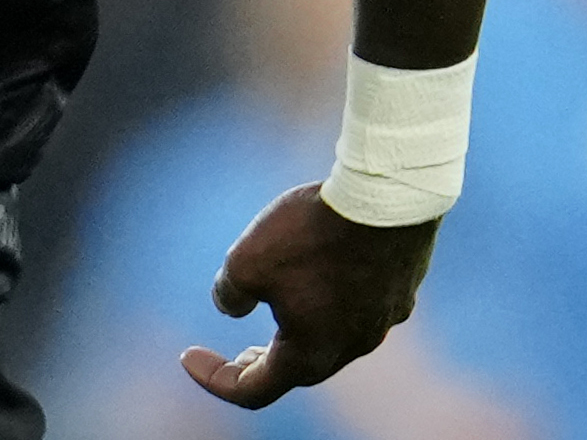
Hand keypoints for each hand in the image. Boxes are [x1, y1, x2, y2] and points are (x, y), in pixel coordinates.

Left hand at [179, 183, 435, 409]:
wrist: (385, 196)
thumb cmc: (311, 235)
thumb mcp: (246, 262)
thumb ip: (230, 293)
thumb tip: (230, 305)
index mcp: (310, 354)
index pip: (253, 390)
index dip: (215, 378)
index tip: (187, 356)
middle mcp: (350, 348)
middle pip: (297, 371)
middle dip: (260, 365)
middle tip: (234, 355)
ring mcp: (381, 322)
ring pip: (332, 340)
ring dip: (298, 335)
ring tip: (277, 315)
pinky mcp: (398, 292)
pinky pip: (358, 308)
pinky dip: (329, 304)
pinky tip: (321, 276)